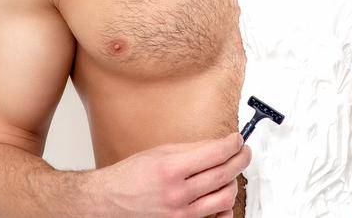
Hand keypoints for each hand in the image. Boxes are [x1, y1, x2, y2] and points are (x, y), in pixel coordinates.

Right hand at [84, 131, 249, 217]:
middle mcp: (177, 193)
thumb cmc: (130, 176)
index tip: (237, 140)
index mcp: (171, 169)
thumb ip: (193, 149)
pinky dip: (224, 208)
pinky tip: (221, 197)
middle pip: (225, 174)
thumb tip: (221, 144)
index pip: (216, 153)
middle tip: (243, 153)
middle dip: (241, 159)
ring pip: (225, 197)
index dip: (233, 144)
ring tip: (229, 173)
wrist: (108, 202)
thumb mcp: (160, 152)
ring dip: (233, 182)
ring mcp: (180, 213)